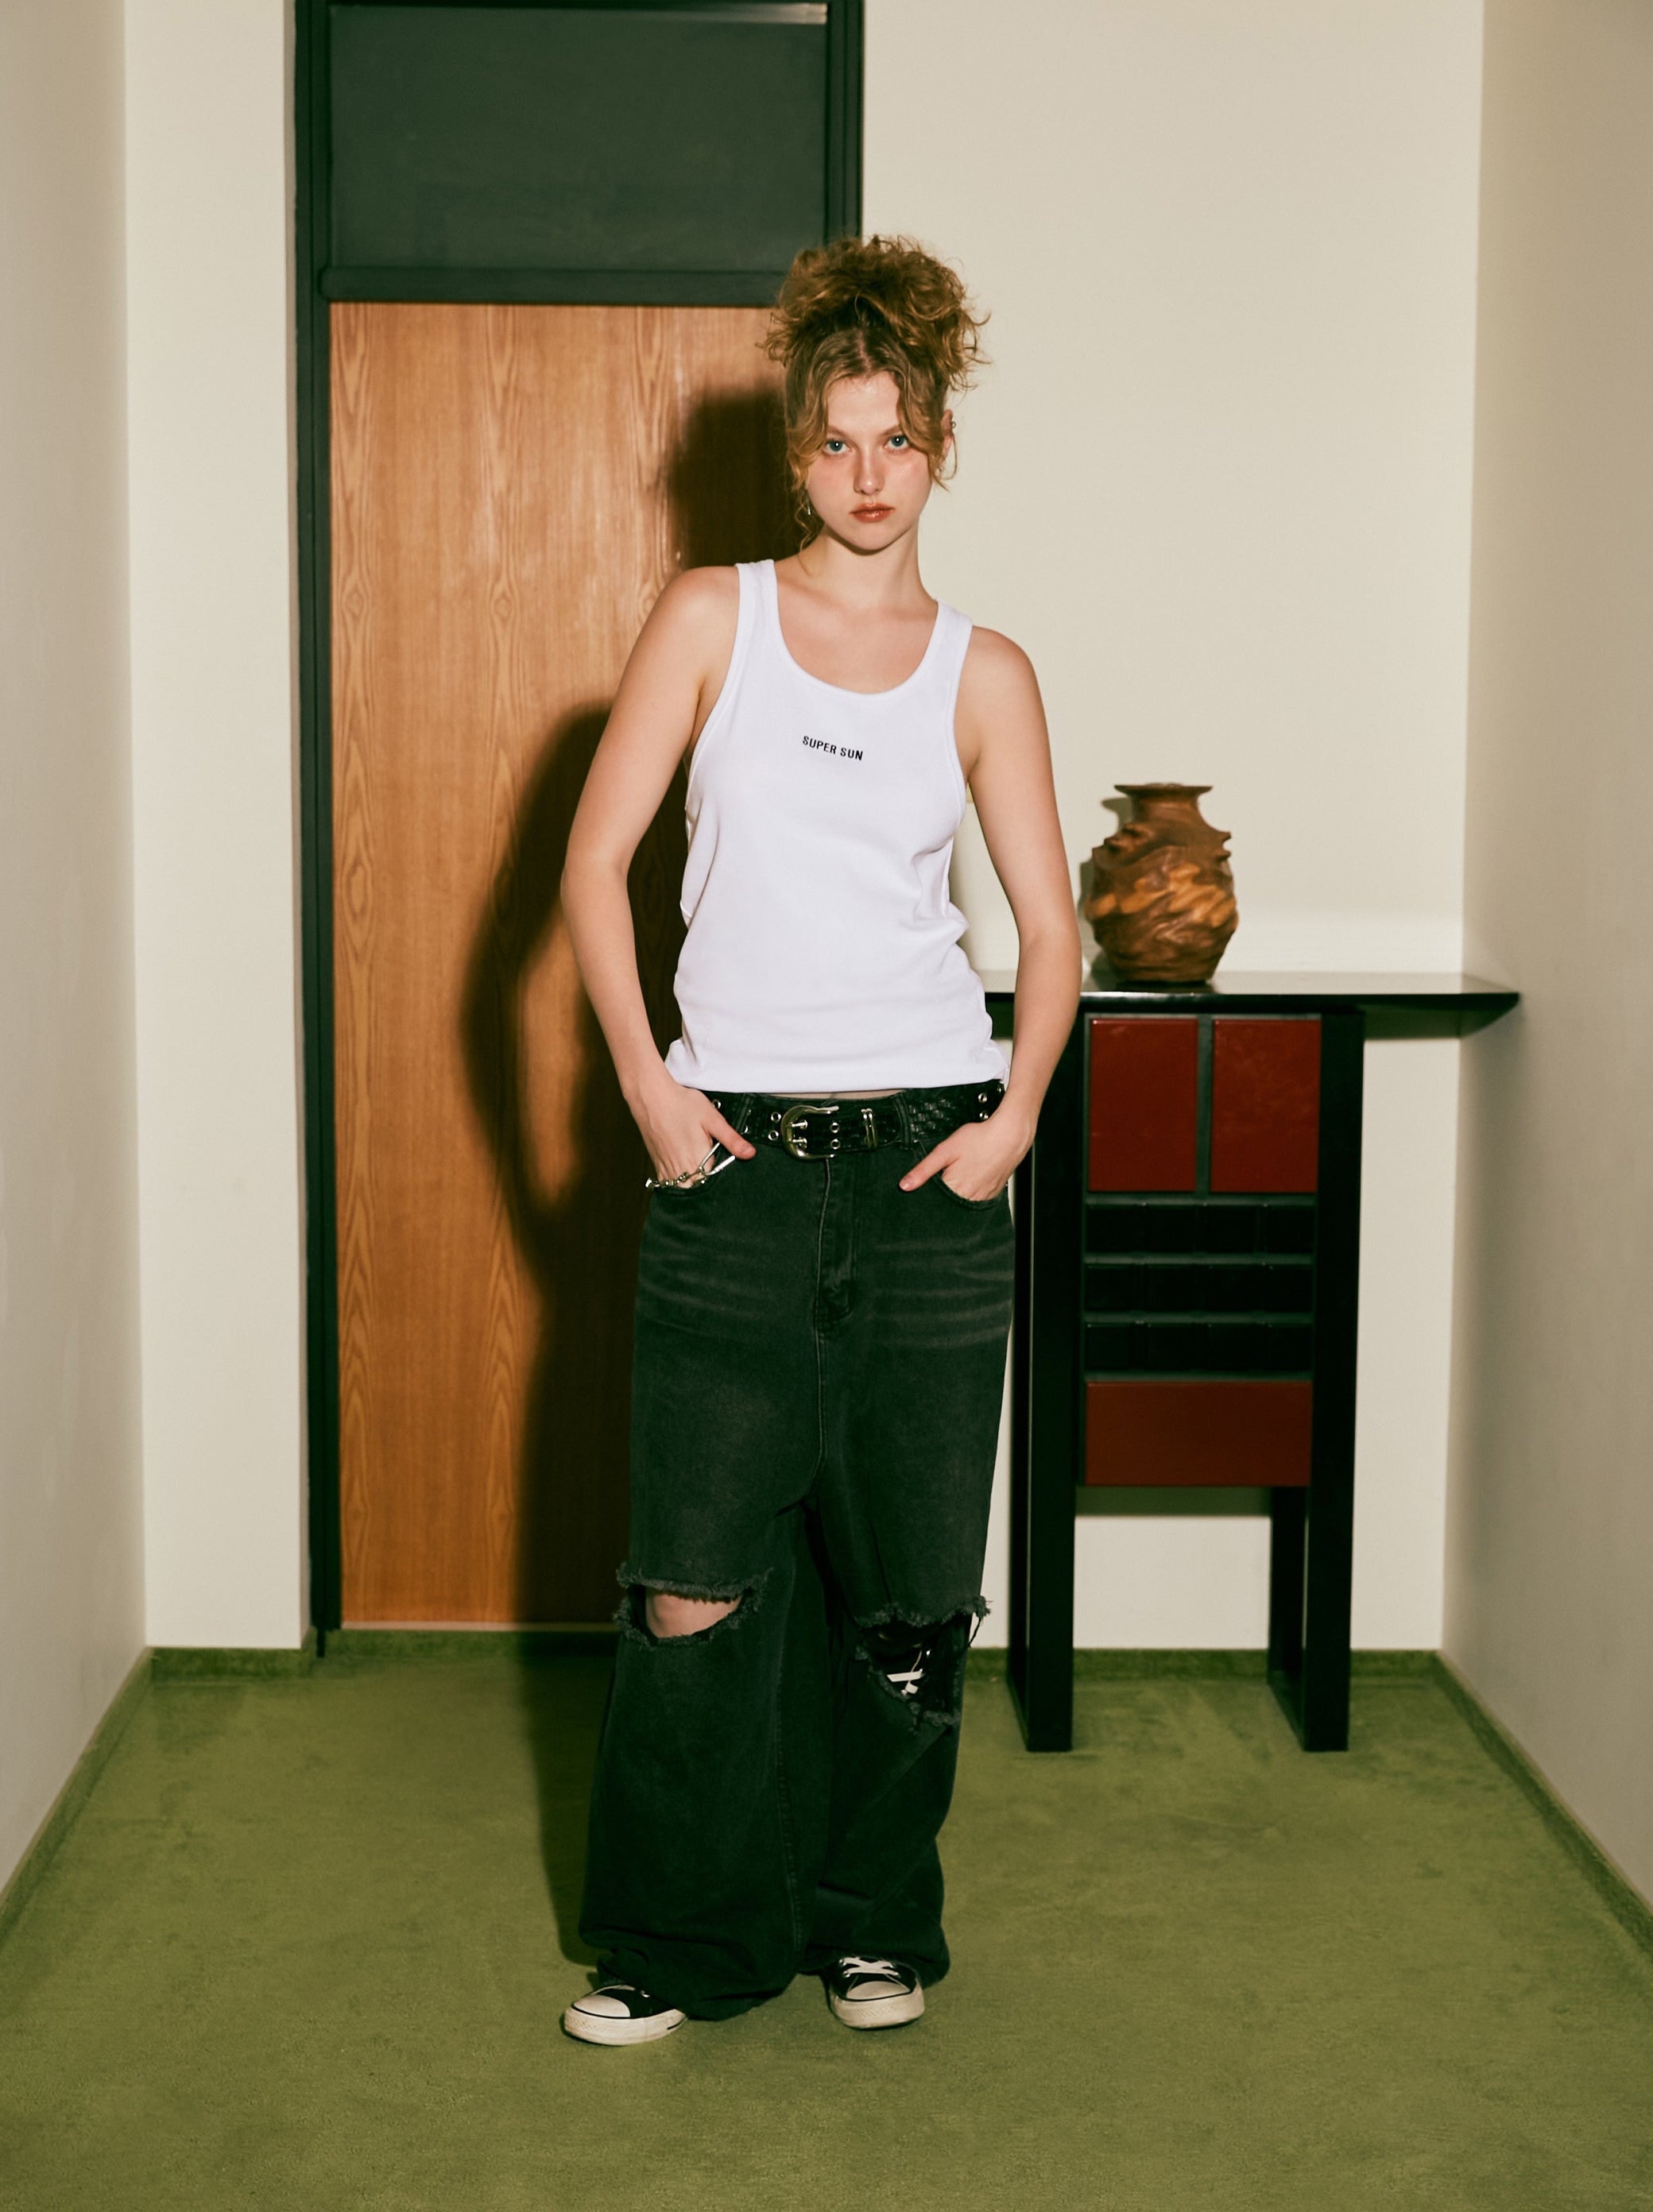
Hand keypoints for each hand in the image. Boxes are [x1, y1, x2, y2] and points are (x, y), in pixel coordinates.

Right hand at [629, 1069, 755, 1185]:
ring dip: (691, 1185)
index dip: (721, 1182)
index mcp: (697, 1160)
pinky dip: (677, 1181)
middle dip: (705, 1186)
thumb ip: (731, 1139)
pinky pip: (668, 1183)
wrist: (650, 1096)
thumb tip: (749, 1153)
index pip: (712, 1184)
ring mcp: (666, 1167)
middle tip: (711, 1170)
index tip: (725, 1175)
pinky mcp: (657, 1163)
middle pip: (697, 1190)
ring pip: (682, 1189)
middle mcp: (680, 1168)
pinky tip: (684, 1170)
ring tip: (699, 1171)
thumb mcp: (712, 1118)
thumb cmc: (680, 1104)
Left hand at [899, 1099, 1035, 1202]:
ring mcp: (982, 1198)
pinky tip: (971, 1178)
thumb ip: (924, 1170)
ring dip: (957, 1193)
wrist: (1010, 1135)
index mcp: (953, 1189)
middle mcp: (968, 1198)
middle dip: (942, 1194)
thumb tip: (905, 1185)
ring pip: (962, 1203)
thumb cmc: (979, 1139)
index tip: (928, 1184)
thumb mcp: (945, 1150)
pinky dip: (971, 1192)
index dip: (926, 1193)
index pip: (932, 1201)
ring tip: (961, 1173)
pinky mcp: (992, 1194)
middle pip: (947, 1203)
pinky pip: (976, 1200)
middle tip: (949, 1172)